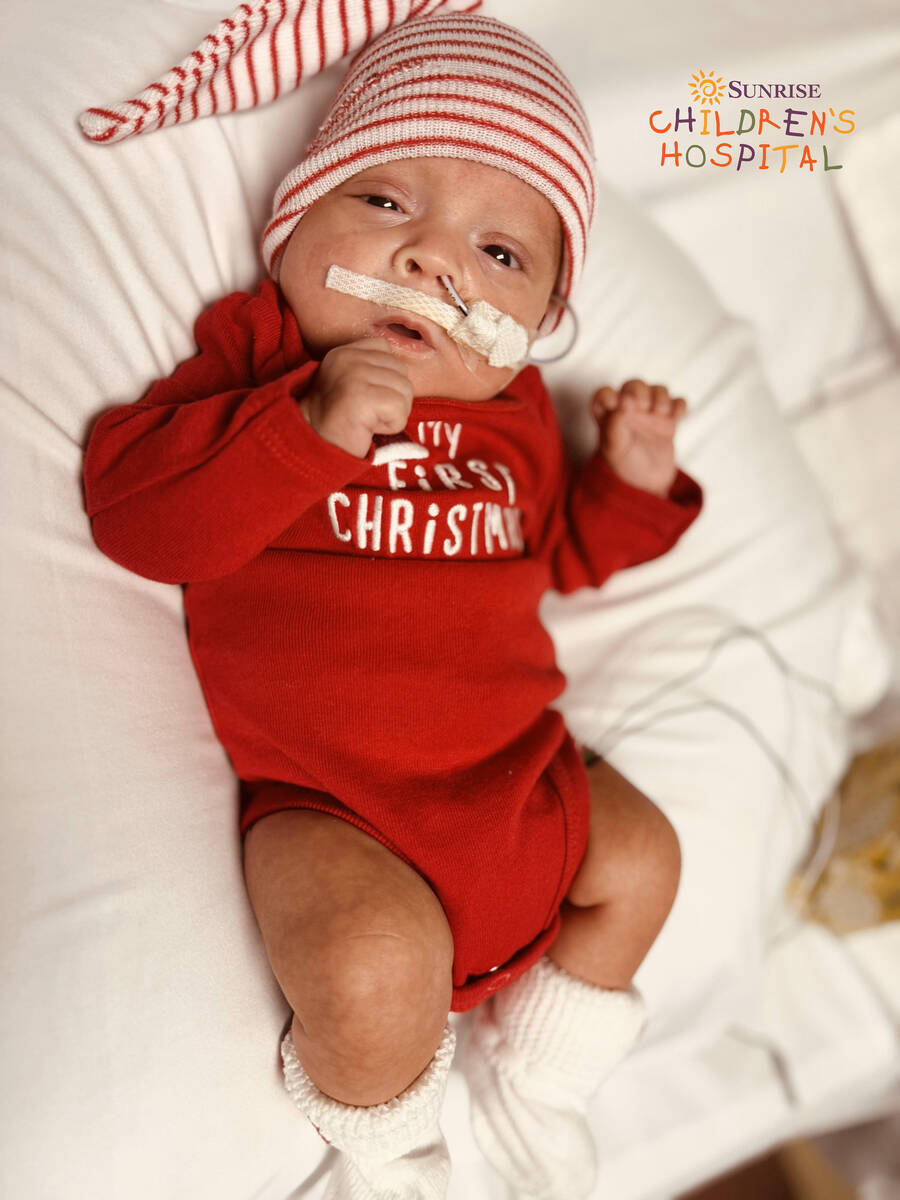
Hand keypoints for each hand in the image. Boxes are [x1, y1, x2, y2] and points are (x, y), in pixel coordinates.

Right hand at [300, 338, 413, 458]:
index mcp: (345, 352)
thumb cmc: (338, 422)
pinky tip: (368, 428)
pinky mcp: (361, 397)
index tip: (364, 398)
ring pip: (405, 391)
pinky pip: (400, 410)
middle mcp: (348, 358)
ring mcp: (354, 375)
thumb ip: (373, 370)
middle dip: (393, 398)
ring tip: (367, 421)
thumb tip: (406, 375)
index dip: (386, 379)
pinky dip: (391, 426)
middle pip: (401, 371)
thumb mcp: (351, 384)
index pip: (387, 351)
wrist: (313, 447)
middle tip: (366, 414)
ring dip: (392, 414)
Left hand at [592, 379, 687, 497]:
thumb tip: (623, 402)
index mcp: (608, 417)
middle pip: (633, 386)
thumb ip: (615, 425)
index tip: (618, 406)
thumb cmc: (624, 468)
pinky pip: (676, 403)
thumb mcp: (615, 449)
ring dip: (661, 396)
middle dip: (639, 390)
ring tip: (660, 414)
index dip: (610, 394)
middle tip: (643, 405)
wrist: (646, 487)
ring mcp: (649, 415)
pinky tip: (677, 416)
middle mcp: (628, 412)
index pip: (604, 394)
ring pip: (657, 390)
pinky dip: (679, 405)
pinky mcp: (667, 421)